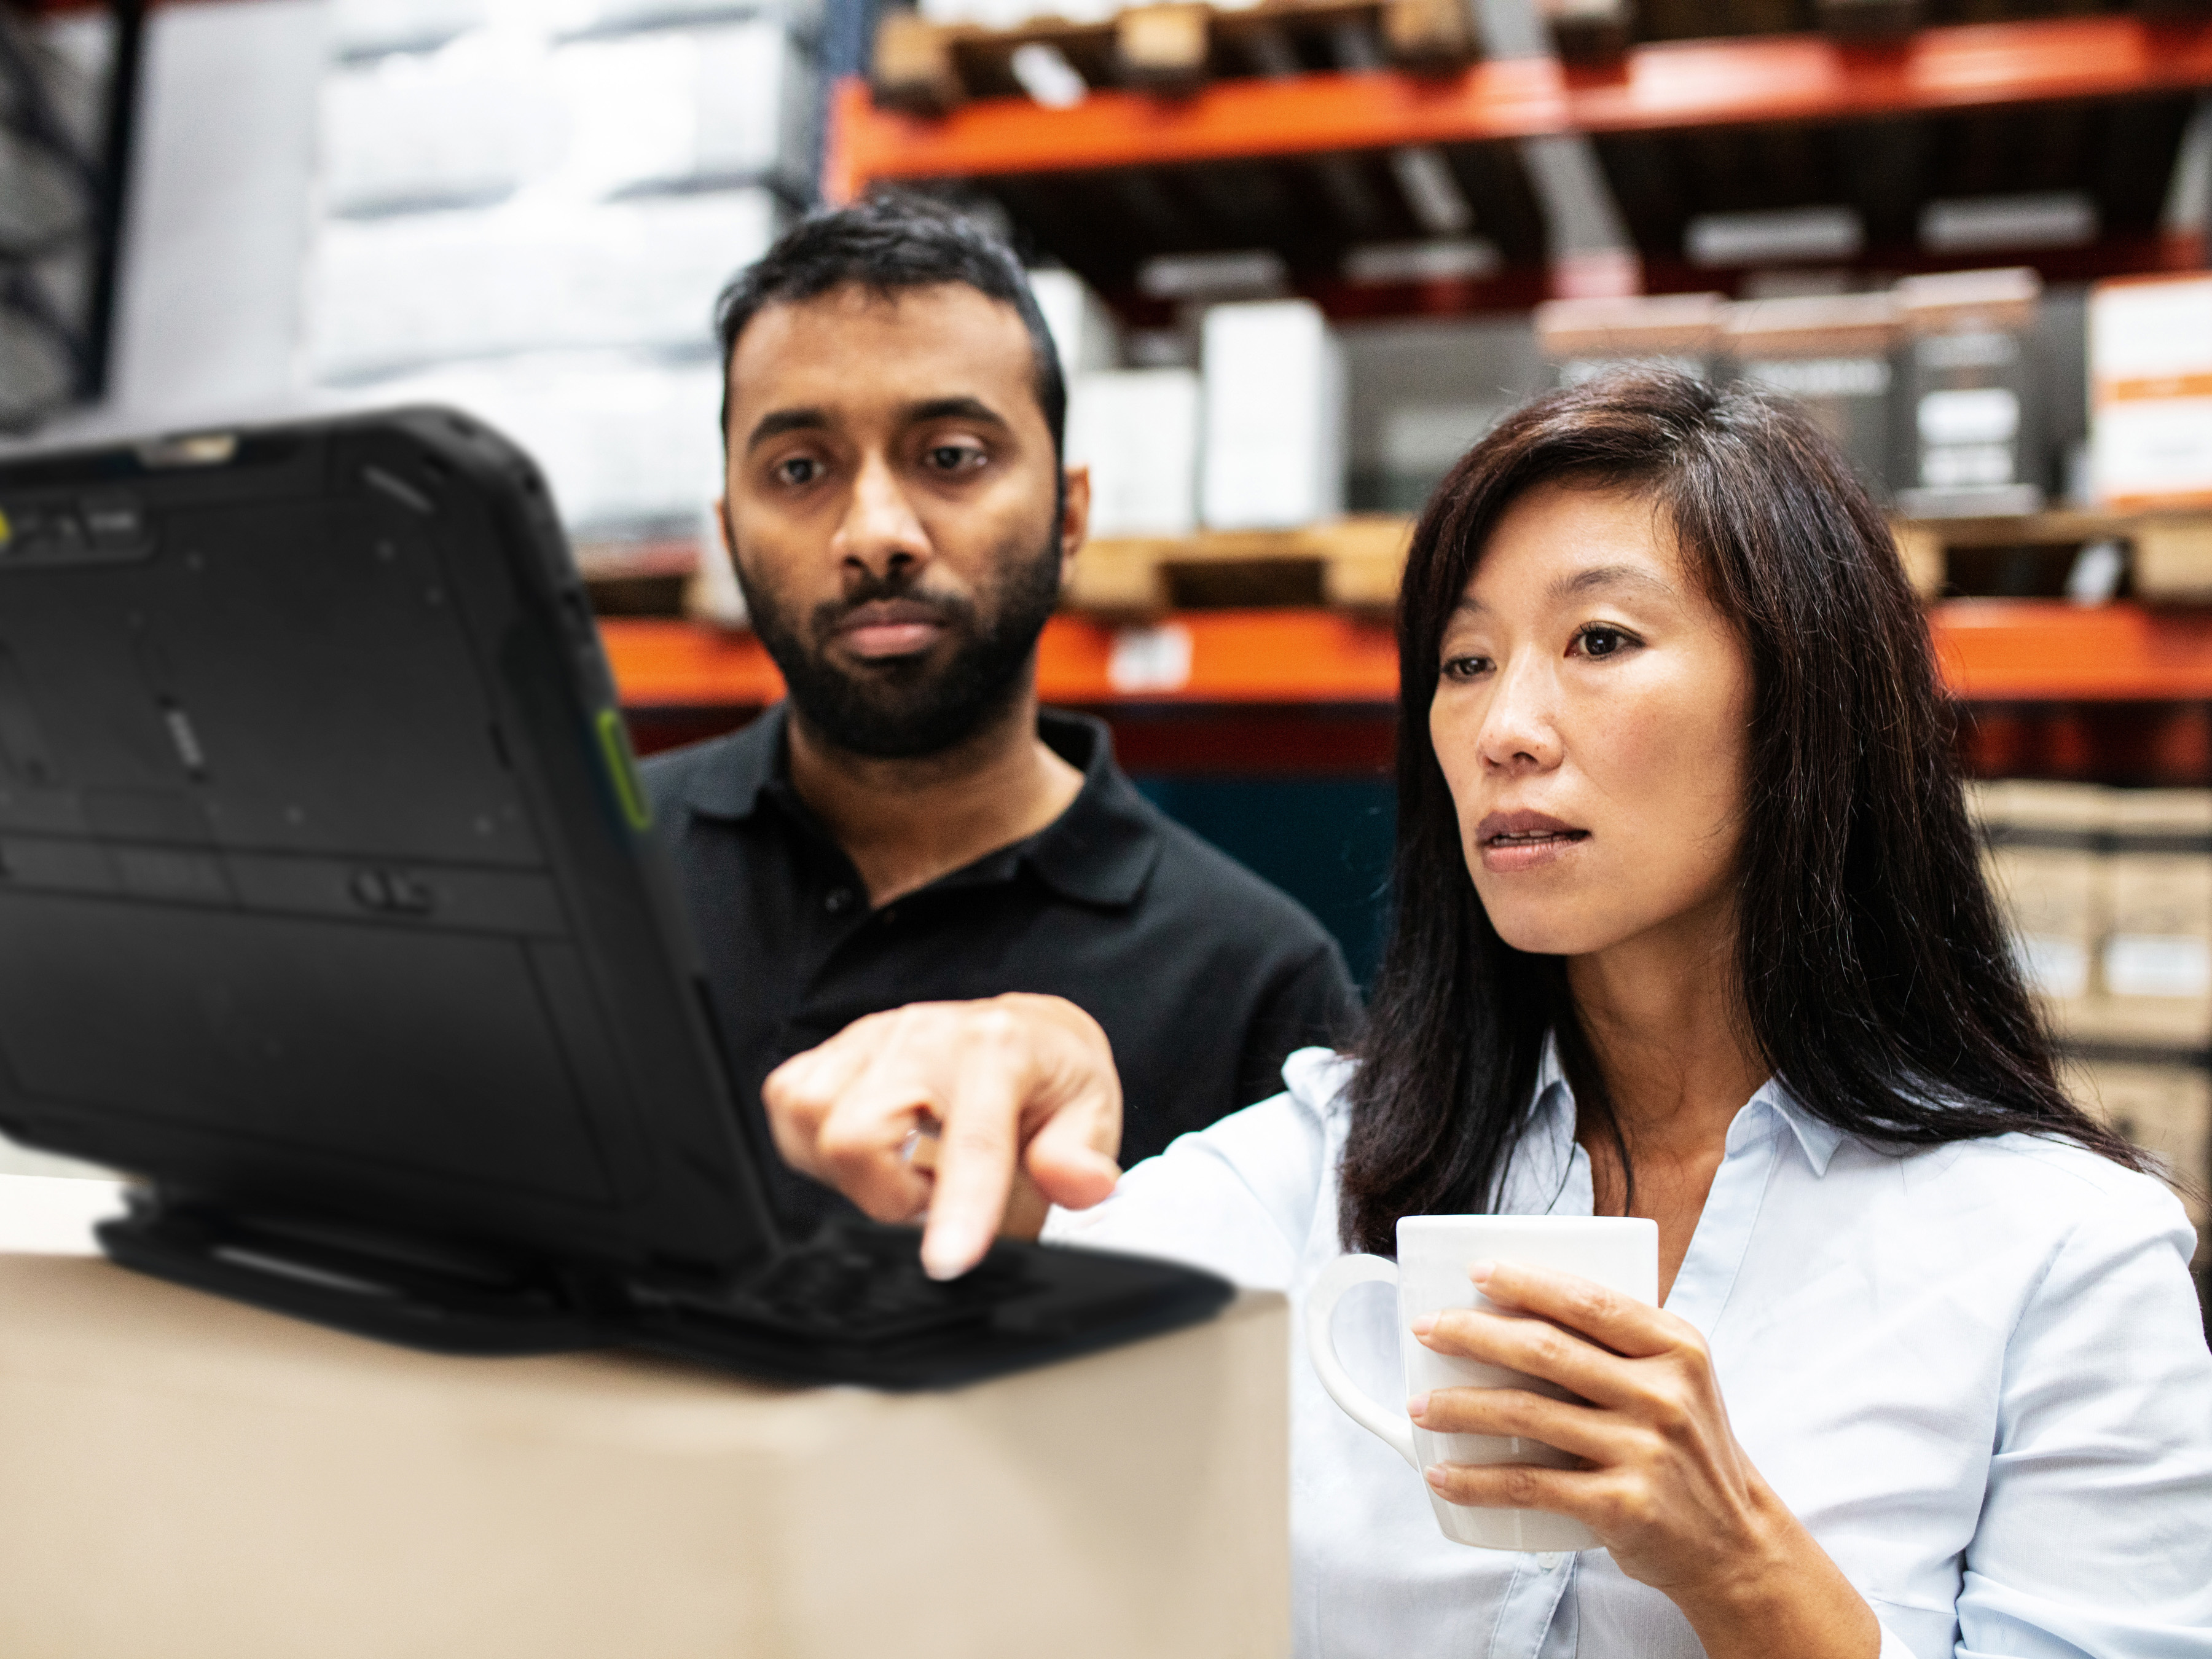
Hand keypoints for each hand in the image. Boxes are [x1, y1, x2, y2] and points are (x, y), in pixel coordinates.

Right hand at [761, 994, 1122, 1279]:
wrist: (1028, 1031)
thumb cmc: (1052, 1077)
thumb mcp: (1092, 1111)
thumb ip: (1081, 1155)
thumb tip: (1079, 1183)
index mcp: (999, 1050)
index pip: (971, 1140)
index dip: (958, 1207)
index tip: (948, 1262)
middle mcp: (927, 1033)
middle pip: (856, 1136)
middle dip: (889, 1194)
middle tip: (935, 1193)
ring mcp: (875, 1034)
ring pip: (810, 1119)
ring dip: (851, 1169)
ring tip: (905, 1165)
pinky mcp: (837, 1045)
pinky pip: (788, 1100)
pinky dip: (816, 1142)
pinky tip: (870, 1147)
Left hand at [1408, 1261, 1877, 1658]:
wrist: (1736, 1544)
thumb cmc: (1684, 1448)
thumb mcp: (1678, 1380)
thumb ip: (1620, 1344)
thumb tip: (1517, 1309)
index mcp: (1677, 1349)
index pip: (1589, 1301)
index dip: (1526, 1282)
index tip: (1476, 1272)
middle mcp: (1664, 1395)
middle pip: (1547, 1351)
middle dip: (1473, 1335)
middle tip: (1427, 1330)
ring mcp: (1644, 1451)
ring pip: (1527, 1415)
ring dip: (1460, 1409)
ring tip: (1420, 1406)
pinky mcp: (1622, 1506)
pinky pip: (1531, 1486)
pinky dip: (1477, 1481)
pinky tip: (1442, 1475)